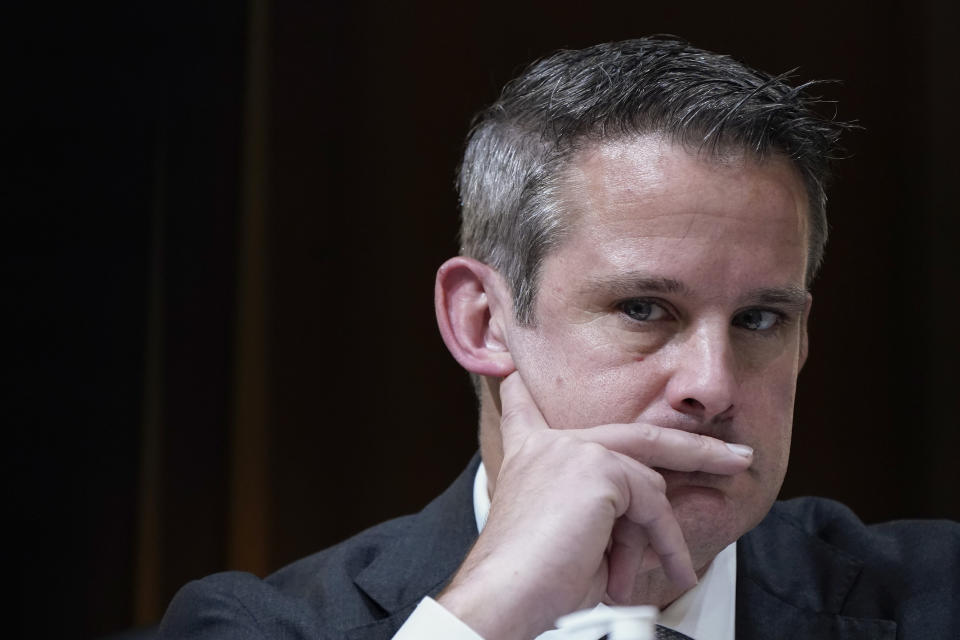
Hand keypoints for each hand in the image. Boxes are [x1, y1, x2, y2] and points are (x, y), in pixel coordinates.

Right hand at [438, 371, 752, 639]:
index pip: (526, 410)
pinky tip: (675, 571)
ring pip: (649, 478)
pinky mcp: (596, 467)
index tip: (517, 371)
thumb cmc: (538, 581)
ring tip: (679, 572)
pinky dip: (667, 542)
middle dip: (694, 448)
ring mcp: (574, 450)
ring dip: (666, 532)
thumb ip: (617, 514)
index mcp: (530, 458)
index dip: (524, 391)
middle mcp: (548, 445)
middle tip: (736, 457)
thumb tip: (676, 500)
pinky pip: (652, 504)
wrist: (508, 596)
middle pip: (635, 436)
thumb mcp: (582, 538)